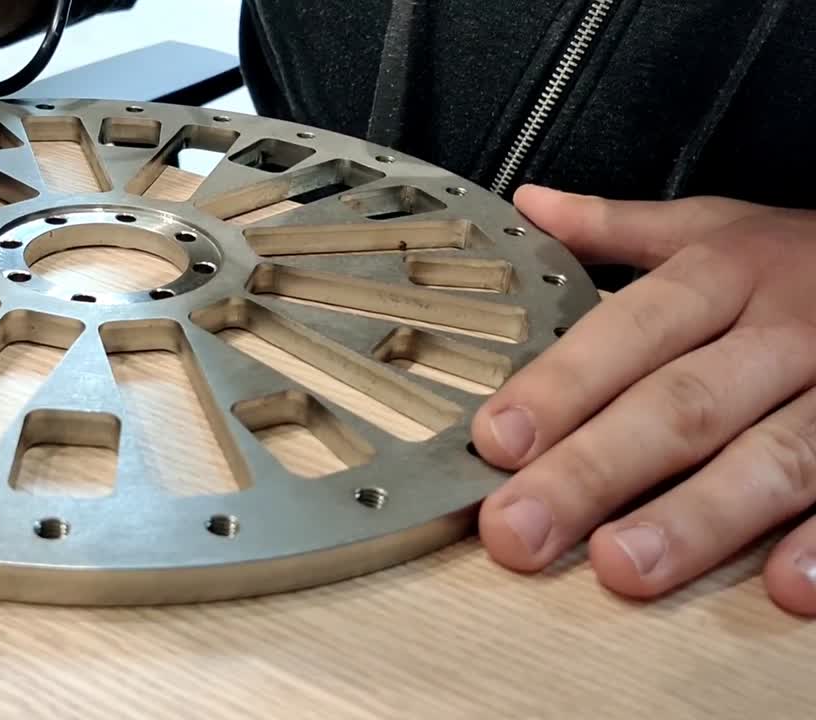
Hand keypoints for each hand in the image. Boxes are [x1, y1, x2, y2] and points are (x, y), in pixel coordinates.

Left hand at [473, 185, 815, 614]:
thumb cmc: (802, 258)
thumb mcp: (719, 226)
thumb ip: (619, 226)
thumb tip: (528, 205)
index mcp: (728, 273)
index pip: (631, 329)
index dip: (562, 386)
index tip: (496, 441)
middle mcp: (786, 331)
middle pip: (682, 405)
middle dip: (594, 470)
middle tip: (521, 528)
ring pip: (773, 458)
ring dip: (697, 518)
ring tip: (622, 566)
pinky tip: (780, 586)